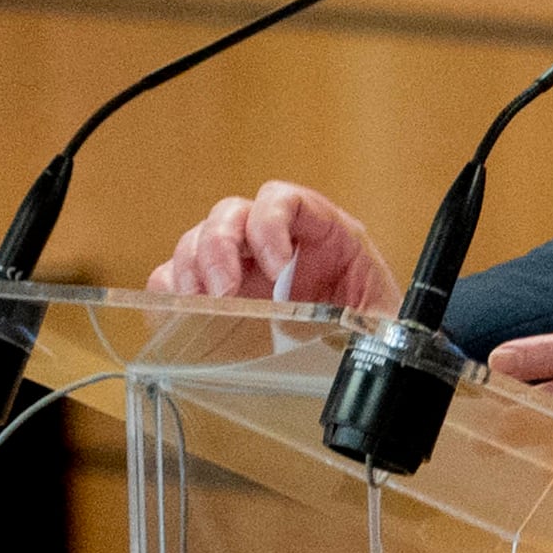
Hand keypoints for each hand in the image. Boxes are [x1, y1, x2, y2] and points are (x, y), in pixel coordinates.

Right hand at [144, 181, 400, 314]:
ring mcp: (241, 263)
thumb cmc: (373, 328)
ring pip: (198, 239)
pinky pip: (176, 276)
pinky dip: (171, 290)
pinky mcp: (214, 291)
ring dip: (192, 269)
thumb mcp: (381, 321)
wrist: (361, 352)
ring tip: (203, 305)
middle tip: (225, 292)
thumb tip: (366, 337)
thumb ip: (373, 323)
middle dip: (220, 248)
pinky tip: (182, 313)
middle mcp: (276, 240)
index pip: (285, 200)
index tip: (276, 268)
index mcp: (323, 233)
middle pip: (231, 213)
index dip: (271, 223)